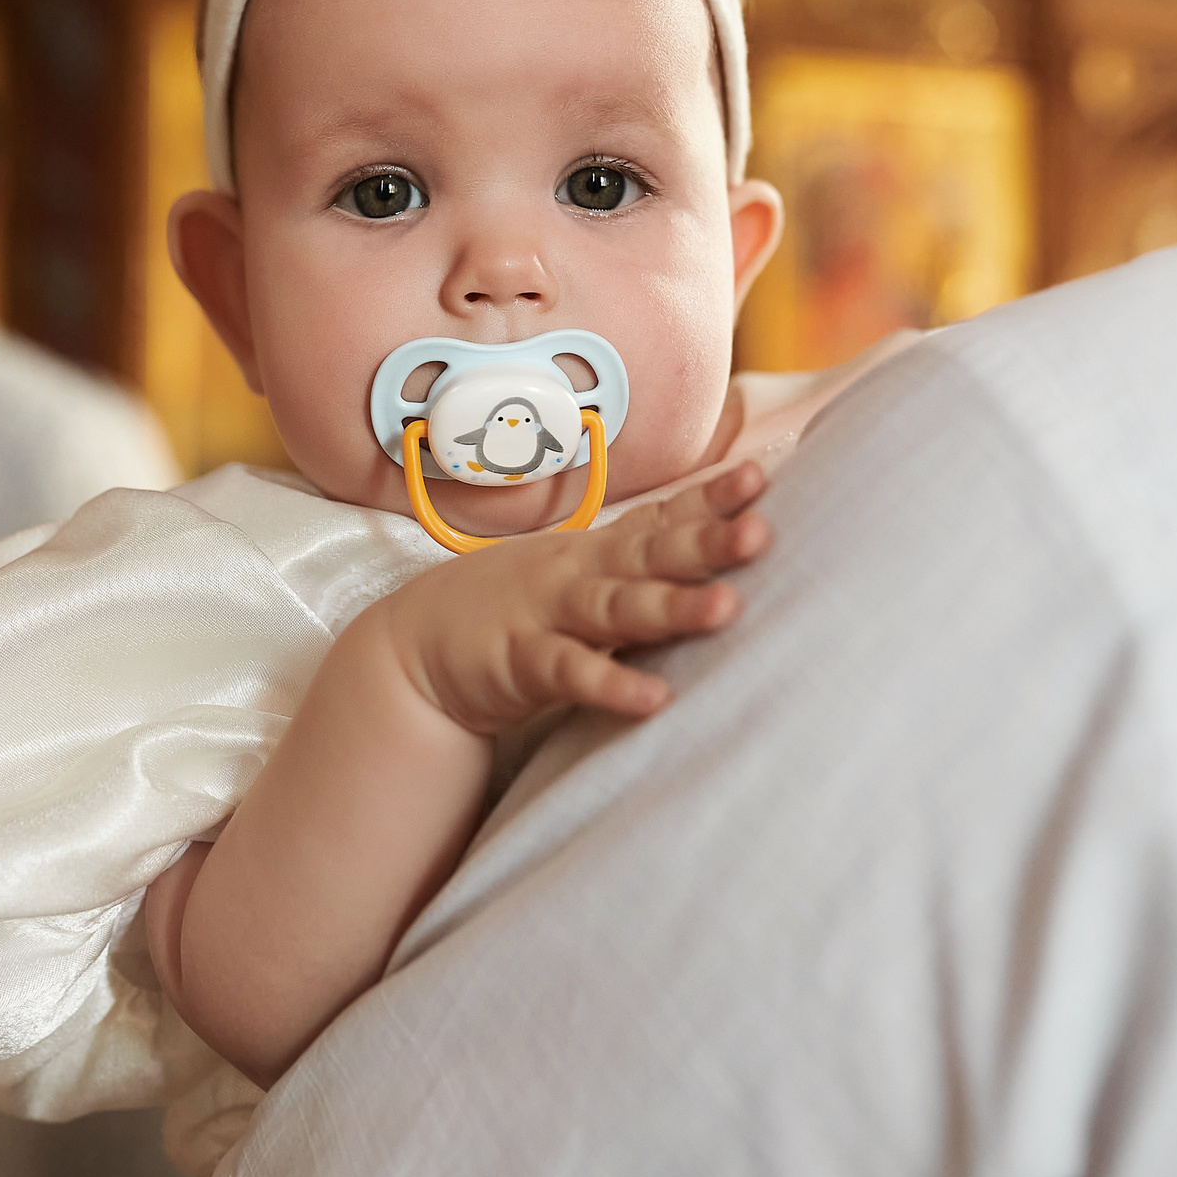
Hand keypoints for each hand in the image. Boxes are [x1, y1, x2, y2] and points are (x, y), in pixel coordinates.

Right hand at [356, 460, 773, 734]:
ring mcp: (549, 613)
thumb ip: (643, 563)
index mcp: (600, 550)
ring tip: (725, 608)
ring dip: (671, 607)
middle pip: (651, 554)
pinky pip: (571, 672)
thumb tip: (720, 543)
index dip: (710, 499)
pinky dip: (610, 684)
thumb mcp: (580, 572)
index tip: (759, 477)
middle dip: (707, 542)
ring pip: (618, 607)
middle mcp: (580, 572)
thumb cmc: (518, 606)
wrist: (417, 645)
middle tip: (760, 533)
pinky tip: (652, 699)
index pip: (662, 518)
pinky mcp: (522, 661)